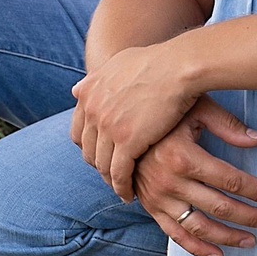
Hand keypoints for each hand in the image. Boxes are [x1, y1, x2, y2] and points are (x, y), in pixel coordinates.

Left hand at [71, 41, 208, 197]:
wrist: (178, 67)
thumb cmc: (158, 62)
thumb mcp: (118, 62)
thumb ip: (97, 79)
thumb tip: (78, 88)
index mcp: (88, 92)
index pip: (78, 130)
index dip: (89, 146)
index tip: (102, 155)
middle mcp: (92, 110)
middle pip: (88, 150)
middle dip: (99, 165)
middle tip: (112, 175)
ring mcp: (107, 126)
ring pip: (102, 164)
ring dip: (110, 180)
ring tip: (121, 189)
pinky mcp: (127, 142)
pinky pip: (119, 173)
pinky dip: (122, 186)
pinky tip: (130, 194)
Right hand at [134, 102, 256, 255]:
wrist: (122, 123)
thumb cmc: (164, 111)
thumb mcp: (195, 107)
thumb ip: (227, 124)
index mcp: (184, 156)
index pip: (231, 180)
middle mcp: (170, 182)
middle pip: (220, 207)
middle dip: (251, 216)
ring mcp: (158, 198)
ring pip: (199, 227)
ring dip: (228, 237)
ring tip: (251, 241)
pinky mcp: (151, 207)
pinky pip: (176, 235)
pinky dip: (197, 249)